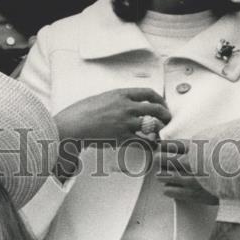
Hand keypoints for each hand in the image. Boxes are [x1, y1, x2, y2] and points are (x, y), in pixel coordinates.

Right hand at [55, 87, 170, 150]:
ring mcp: (125, 122)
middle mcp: (126, 106)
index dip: (158, 98)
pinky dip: (150, 145)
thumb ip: (113, 100)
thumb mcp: (100, 99)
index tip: (161, 104)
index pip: (147, 92)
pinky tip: (152, 147)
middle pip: (155, 107)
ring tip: (160, 135)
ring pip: (152, 125)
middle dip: (165, 114)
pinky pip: (143, 142)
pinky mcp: (122, 137)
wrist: (72, 125)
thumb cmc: (80, 113)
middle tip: (167, 119)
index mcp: (120, 94)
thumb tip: (119, 104)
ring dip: (159, 130)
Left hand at [157, 141, 218, 204]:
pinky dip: (169, 189)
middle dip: (160, 159)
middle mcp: (191, 162)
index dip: (164, 146)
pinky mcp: (193, 194)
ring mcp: (191, 179)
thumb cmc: (235, 159)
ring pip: (165, 176)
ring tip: (162, 175)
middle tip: (158, 159)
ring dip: (163, 175)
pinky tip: (168, 188)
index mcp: (197, 146)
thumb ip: (206, 143)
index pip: (172, 144)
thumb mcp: (220, 144)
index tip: (161, 147)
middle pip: (164, 159)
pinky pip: (172, 191)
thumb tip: (197, 142)